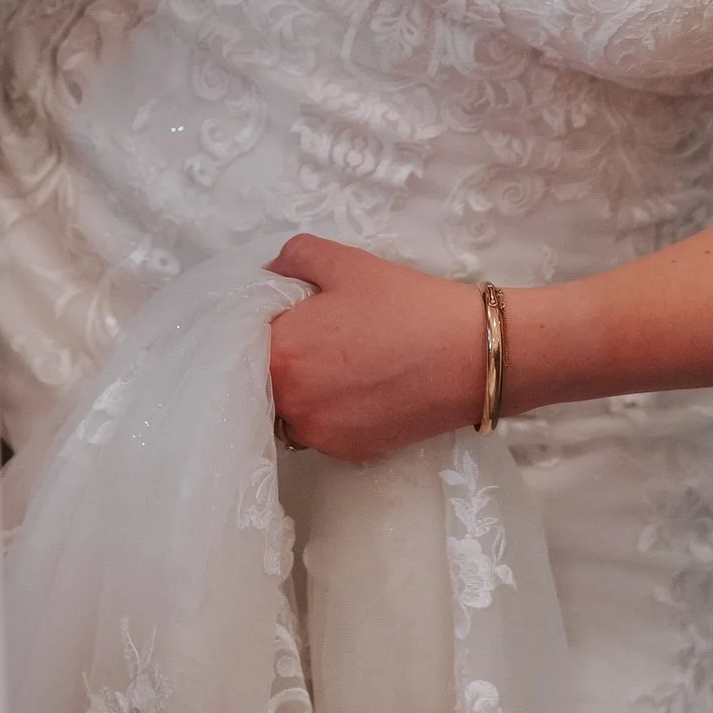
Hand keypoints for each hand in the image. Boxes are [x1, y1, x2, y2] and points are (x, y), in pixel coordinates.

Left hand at [265, 234, 491, 461]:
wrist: (471, 357)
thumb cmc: (405, 305)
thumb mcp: (345, 263)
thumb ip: (294, 258)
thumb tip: (267, 273)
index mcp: (281, 354)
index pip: (241, 344)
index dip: (260, 327)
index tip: (282, 316)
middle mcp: (290, 404)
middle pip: (260, 380)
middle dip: (278, 359)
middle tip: (312, 336)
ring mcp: (318, 435)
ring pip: (286, 410)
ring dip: (299, 389)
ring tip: (337, 363)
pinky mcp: (347, 454)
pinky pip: (317, 430)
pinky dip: (326, 410)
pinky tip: (356, 387)